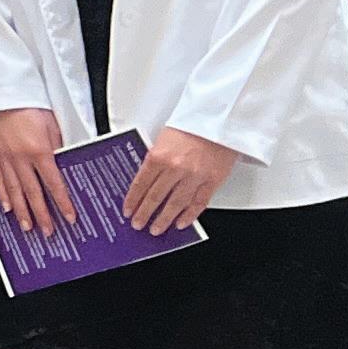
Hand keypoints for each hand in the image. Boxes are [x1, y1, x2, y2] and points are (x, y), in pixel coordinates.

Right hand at [0, 108, 72, 236]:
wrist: (2, 94)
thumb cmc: (28, 105)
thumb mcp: (52, 126)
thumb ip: (57, 148)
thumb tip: (64, 166)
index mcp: (39, 150)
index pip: (53, 183)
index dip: (62, 203)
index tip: (68, 217)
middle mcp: (20, 157)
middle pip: (32, 192)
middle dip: (41, 214)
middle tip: (48, 231)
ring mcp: (4, 158)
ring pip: (13, 190)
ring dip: (21, 211)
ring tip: (27, 226)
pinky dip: (2, 195)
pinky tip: (7, 207)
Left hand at [123, 126, 241, 235]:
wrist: (220, 119)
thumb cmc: (191, 125)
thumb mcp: (163, 139)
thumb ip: (155, 159)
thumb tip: (146, 180)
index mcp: (159, 156)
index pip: (140, 184)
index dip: (132, 200)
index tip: (127, 210)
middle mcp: (176, 168)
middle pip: (156, 197)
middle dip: (145, 213)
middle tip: (138, 224)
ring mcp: (195, 176)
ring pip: (176, 203)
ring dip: (164, 219)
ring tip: (156, 229)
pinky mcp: (212, 180)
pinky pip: (199, 202)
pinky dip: (189, 215)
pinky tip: (181, 223)